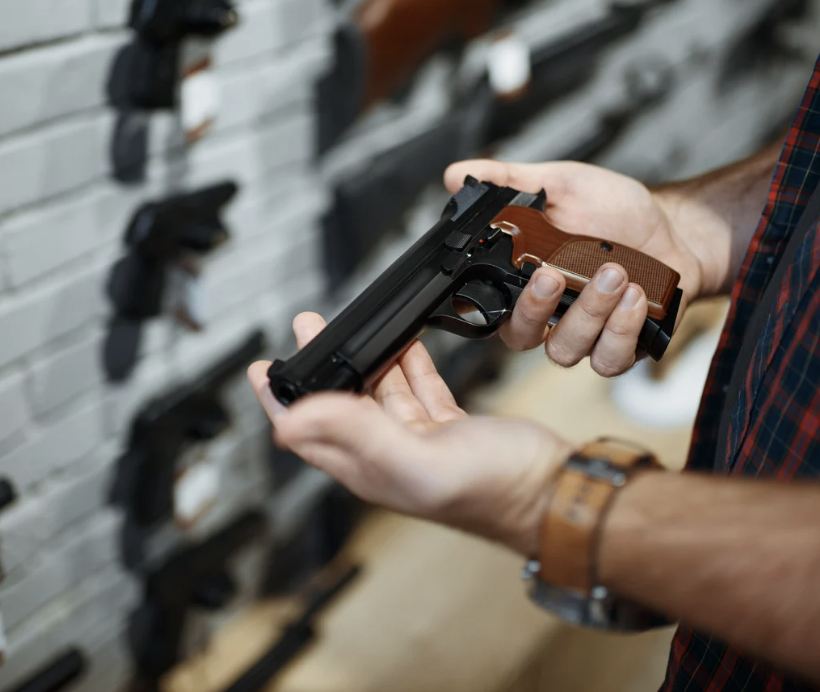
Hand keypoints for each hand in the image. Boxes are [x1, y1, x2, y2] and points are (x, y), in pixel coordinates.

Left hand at [249, 312, 570, 556]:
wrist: (556, 491)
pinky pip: (417, 389)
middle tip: (304, 330)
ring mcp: (420, 442)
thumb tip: (294, 419)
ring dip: (360, 358)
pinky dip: (406, 363)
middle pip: (338, 405)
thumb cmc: (496, 491)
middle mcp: (388, 456)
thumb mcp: (417, 458)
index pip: (308, 433)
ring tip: (341, 327)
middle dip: (318, 367)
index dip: (281, 402)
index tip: (263, 369)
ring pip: (377, 392)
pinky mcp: (449, 427)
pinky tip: (403, 344)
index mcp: (369, 468)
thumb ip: (357, 434)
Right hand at [444, 159, 708, 376]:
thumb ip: (509, 181)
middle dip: (535, 308)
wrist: (675, 227)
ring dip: (588, 313)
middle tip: (554, 275)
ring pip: (565, 349)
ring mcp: (584, 335)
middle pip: (520, 336)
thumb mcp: (560, 183)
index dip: (488, 300)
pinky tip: (636, 297)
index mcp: (524, 280)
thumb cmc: (615, 210)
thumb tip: (457, 174)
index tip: (508, 269)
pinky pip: (609, 359)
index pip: (489, 304)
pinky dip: (621, 330)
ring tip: (613, 272)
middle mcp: (549, 315)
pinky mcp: (621, 348)